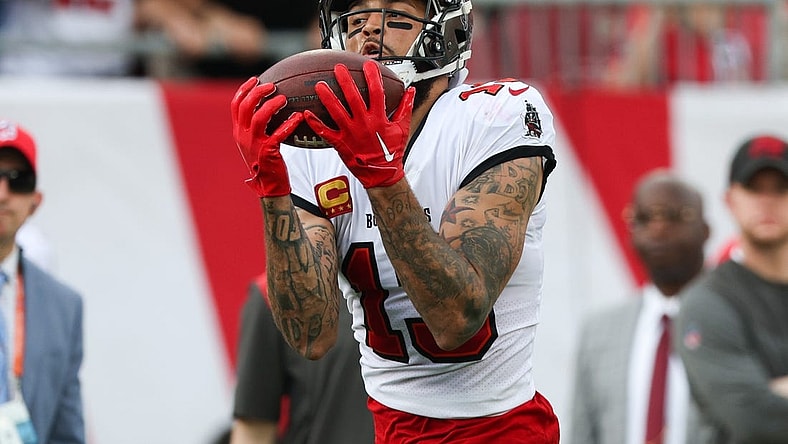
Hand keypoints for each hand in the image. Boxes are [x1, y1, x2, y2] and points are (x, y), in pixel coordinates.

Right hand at [231, 77, 303, 196]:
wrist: (268, 186)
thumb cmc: (266, 161)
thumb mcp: (255, 142)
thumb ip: (258, 126)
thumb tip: (270, 105)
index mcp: (238, 131)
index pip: (236, 105)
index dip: (244, 89)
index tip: (256, 79)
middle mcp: (243, 136)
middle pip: (246, 106)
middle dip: (258, 92)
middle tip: (273, 86)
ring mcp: (254, 144)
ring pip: (259, 117)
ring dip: (272, 105)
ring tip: (284, 99)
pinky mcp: (267, 152)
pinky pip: (278, 134)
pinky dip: (289, 124)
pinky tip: (298, 117)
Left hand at [304, 60, 415, 188]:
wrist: (382, 174)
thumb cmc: (392, 151)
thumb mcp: (403, 128)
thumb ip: (405, 108)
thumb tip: (411, 90)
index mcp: (379, 118)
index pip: (376, 92)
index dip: (373, 77)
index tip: (369, 64)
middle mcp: (364, 123)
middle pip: (353, 98)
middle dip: (345, 81)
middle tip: (338, 68)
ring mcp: (351, 133)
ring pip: (337, 112)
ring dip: (328, 98)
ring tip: (320, 84)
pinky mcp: (341, 143)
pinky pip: (326, 132)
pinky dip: (316, 123)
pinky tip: (306, 113)